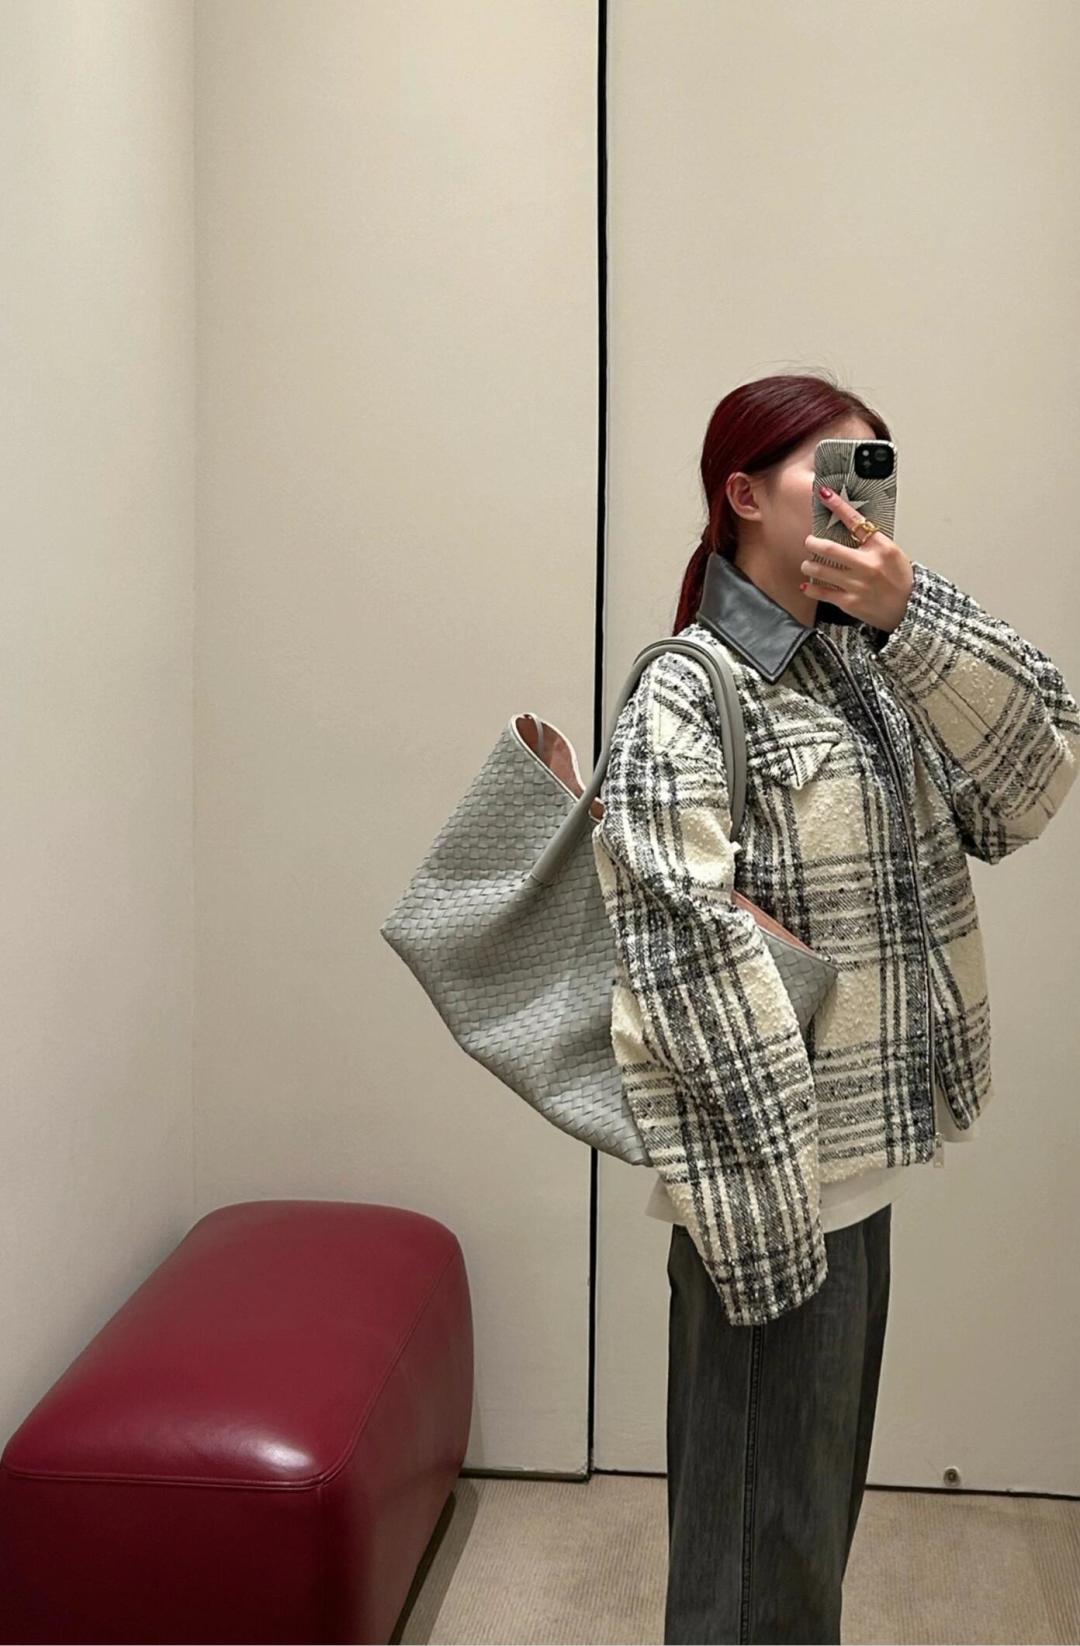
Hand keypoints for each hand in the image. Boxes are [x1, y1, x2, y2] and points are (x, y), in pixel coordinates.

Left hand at [801, 485, 913, 633]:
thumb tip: (850, 528)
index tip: (824, 494)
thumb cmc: (901, 580)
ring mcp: (857, 585)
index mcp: (881, 548)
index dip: (837, 506)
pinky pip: (822, 593)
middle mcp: (867, 565)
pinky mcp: (850, 602)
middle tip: (809, 541)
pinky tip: (806, 585)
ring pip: (821, 571)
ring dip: (809, 565)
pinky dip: (810, 588)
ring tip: (807, 564)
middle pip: (830, 548)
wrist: (910, 609)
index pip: (855, 521)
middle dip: (813, 543)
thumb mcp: (892, 553)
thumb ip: (871, 542)